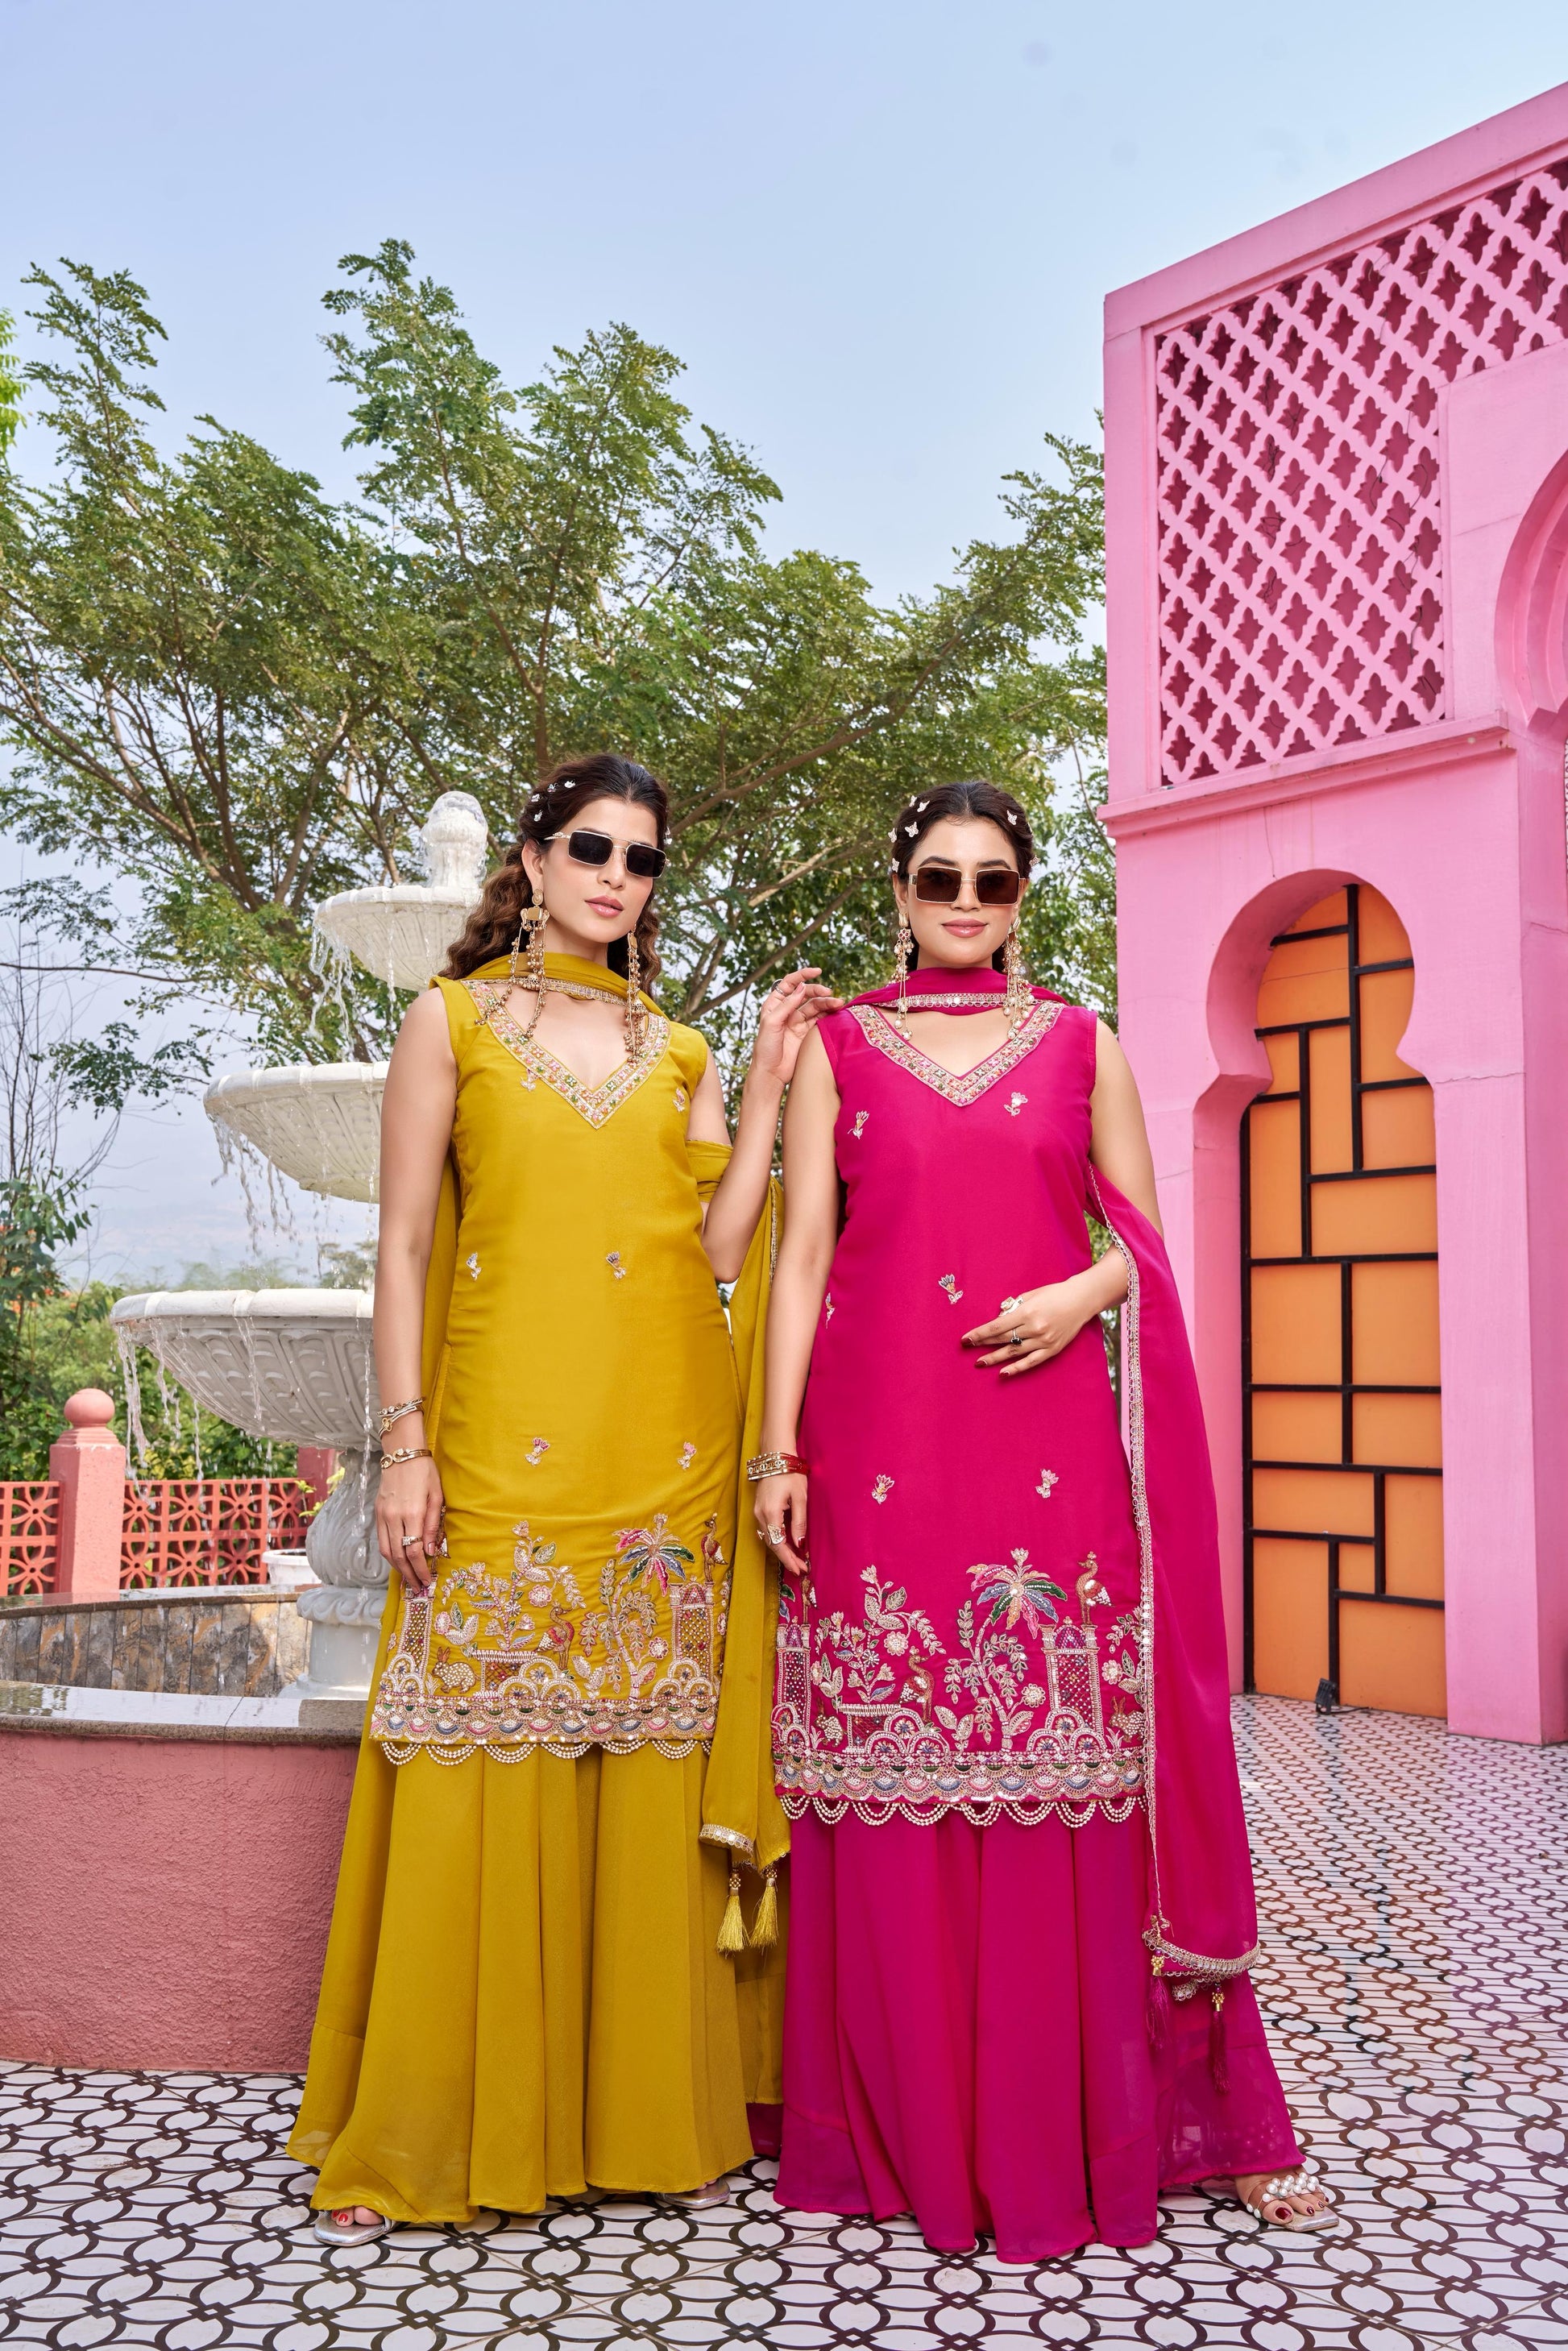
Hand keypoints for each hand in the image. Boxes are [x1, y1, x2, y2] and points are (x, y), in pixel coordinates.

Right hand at [375, 1455, 445, 1589]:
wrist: (401, 1453)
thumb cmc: (425, 1472)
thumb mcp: (436, 1496)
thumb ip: (432, 1525)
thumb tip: (430, 1552)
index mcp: (412, 1513)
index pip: (414, 1551)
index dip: (420, 1569)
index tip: (427, 1580)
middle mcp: (394, 1517)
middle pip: (398, 1555)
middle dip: (408, 1574)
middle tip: (417, 1587)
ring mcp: (383, 1516)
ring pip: (386, 1551)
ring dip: (397, 1568)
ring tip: (408, 1578)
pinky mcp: (377, 1513)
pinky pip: (381, 1540)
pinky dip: (389, 1554)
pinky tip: (398, 1560)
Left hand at [749, 968, 841, 1090]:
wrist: (771, 1073)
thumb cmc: (765, 1049)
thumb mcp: (772, 1023)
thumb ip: (787, 1005)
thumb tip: (801, 988)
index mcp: (774, 1004)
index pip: (789, 983)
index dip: (803, 975)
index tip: (817, 971)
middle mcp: (786, 1010)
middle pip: (806, 994)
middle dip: (818, 991)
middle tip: (830, 994)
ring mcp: (797, 1021)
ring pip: (815, 1006)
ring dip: (827, 1003)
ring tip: (839, 1004)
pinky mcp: (806, 1033)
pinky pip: (819, 1019)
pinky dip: (828, 1014)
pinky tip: (836, 1013)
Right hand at [753, 1472, 808, 1574]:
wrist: (776, 1454)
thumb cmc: (791, 1473)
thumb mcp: (800, 1498)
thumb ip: (799, 1523)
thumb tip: (799, 1544)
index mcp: (770, 1513)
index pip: (779, 1544)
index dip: (789, 1559)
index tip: (801, 1569)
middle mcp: (760, 1514)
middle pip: (772, 1543)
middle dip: (786, 1558)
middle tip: (801, 1568)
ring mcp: (757, 1511)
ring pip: (768, 1537)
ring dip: (781, 1550)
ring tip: (796, 1559)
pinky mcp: (759, 1507)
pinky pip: (767, 1529)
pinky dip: (777, 1539)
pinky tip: (786, 1543)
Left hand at [962, 1276, 1095, 1377]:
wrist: (1081, 1300)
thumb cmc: (1054, 1294)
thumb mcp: (1031, 1295)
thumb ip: (1013, 1307)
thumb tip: (998, 1319)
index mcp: (1027, 1312)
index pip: (997, 1327)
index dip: (980, 1334)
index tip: (966, 1339)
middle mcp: (1035, 1328)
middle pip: (1003, 1339)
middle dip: (983, 1344)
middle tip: (968, 1349)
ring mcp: (1044, 1341)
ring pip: (1014, 1352)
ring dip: (995, 1358)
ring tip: (980, 1363)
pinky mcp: (1052, 1350)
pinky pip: (1031, 1362)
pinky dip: (1016, 1368)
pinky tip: (1003, 1373)